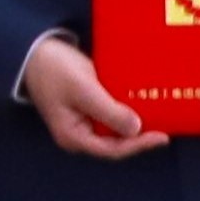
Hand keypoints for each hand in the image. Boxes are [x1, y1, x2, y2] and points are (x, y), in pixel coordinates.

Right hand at [21, 37, 164, 162]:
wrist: (34, 50)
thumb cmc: (55, 69)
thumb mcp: (83, 89)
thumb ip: (108, 111)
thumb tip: (136, 129)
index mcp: (74, 137)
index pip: (113, 150)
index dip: (139, 145)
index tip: (162, 136)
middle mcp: (78, 134)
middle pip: (115, 143)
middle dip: (139, 136)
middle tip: (165, 126)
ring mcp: (81, 121)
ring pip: (113, 129)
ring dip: (133, 122)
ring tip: (157, 115)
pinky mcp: (85, 108)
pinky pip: (109, 115)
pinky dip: (125, 110)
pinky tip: (140, 103)